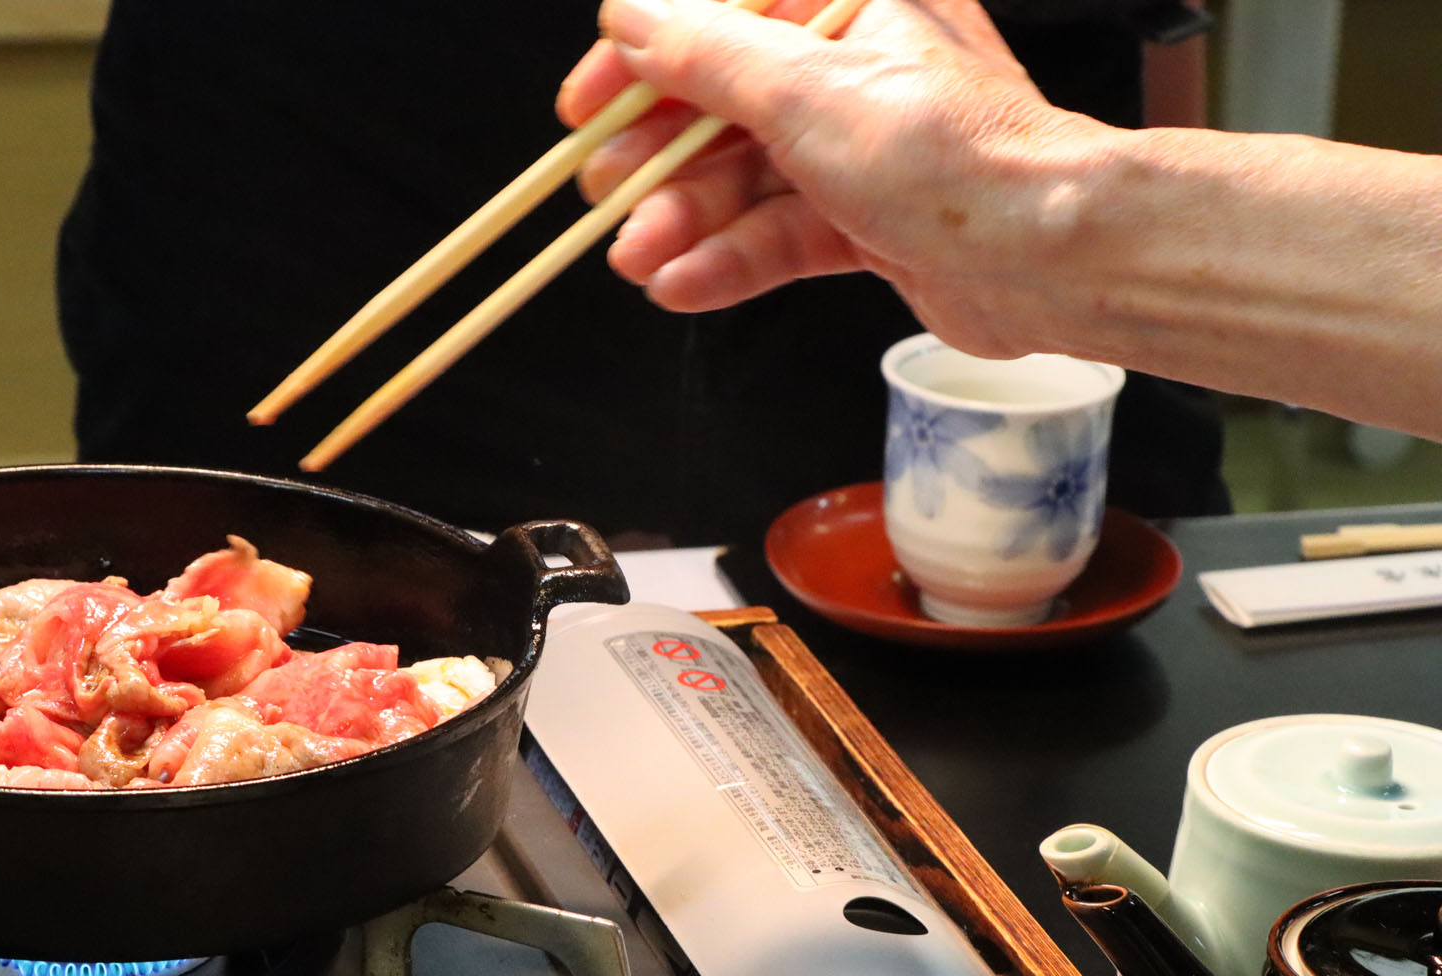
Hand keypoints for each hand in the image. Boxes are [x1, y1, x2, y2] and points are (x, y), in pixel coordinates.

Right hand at [556, 0, 1108, 356]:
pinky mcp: (867, 220)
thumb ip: (708, 55)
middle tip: (605, 195)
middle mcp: (856, 68)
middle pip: (724, 104)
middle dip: (660, 160)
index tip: (589, 104)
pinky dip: (730, 261)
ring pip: (746, 179)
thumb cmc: (960, 158)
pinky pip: (779, 234)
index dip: (643, 59)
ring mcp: (861, 148)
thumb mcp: (807, 92)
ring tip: (638, 257)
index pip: (719, 15)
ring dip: (685, 222)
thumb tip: (632, 17)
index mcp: (851, 4)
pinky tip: (683, 284)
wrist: (1050, 257)